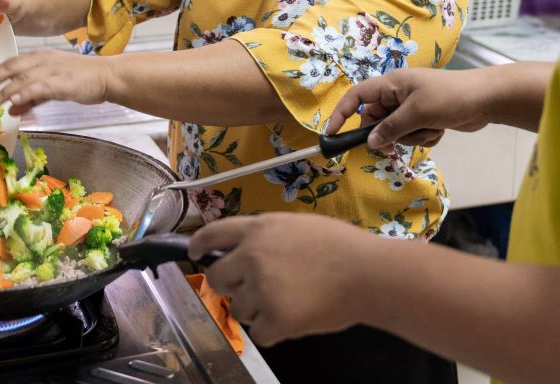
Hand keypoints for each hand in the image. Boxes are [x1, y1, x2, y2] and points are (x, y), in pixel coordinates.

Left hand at [0, 50, 114, 114]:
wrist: (108, 76)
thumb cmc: (81, 80)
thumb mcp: (52, 88)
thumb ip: (31, 98)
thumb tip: (12, 110)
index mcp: (38, 58)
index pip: (9, 65)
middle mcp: (42, 61)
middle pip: (10, 69)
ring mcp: (52, 70)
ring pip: (21, 79)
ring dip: (2, 92)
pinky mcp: (62, 81)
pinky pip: (40, 87)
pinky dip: (25, 93)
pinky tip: (14, 101)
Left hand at [188, 214, 370, 346]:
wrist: (366, 273)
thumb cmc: (341, 246)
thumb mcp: (297, 225)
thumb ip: (268, 236)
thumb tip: (248, 249)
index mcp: (258, 229)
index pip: (213, 234)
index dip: (198, 245)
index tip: (193, 254)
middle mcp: (251, 256)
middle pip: (217, 278)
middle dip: (229, 286)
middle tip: (252, 290)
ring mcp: (260, 289)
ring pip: (238, 309)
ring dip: (257, 310)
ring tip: (288, 302)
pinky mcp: (273, 319)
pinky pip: (260, 333)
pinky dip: (275, 331)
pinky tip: (296, 318)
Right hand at [327, 68, 490, 149]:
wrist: (486, 99)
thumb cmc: (450, 97)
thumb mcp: (417, 113)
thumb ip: (390, 128)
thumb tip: (370, 142)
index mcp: (391, 84)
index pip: (357, 96)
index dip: (342, 113)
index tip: (332, 134)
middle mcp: (398, 94)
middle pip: (376, 119)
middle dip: (388, 134)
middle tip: (396, 143)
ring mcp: (411, 107)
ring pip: (396, 131)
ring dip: (411, 137)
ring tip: (430, 129)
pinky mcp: (424, 118)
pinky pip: (412, 135)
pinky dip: (423, 137)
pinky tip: (439, 130)